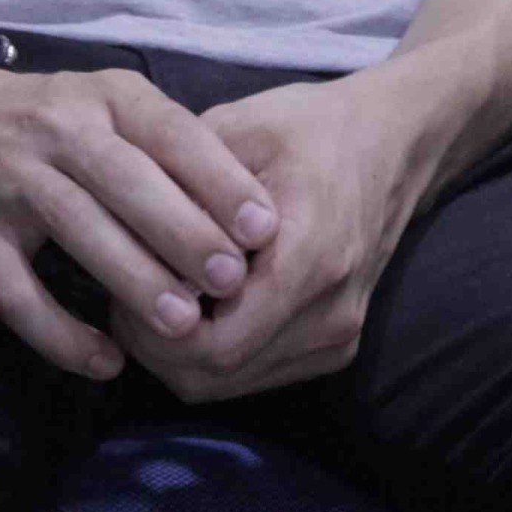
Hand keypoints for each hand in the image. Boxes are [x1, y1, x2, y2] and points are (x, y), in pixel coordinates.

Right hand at [0, 67, 280, 382]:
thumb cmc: (53, 119)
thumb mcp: (109, 105)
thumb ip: (168, 146)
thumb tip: (246, 212)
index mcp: (105, 97)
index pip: (169, 132)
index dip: (217, 179)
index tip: (261, 228)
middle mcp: (58, 131)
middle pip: (125, 181)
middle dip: (182, 232)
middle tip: (230, 281)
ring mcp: (11, 182)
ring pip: (77, 231)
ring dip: (132, 279)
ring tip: (183, 324)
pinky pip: (17, 292)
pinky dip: (60, 333)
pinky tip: (104, 361)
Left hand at [123, 71, 442, 405]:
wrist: (391, 144)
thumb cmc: (309, 128)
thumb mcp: (240, 128)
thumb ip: (186, 184)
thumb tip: (129, 237)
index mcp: (311, 259)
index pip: (215, 344)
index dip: (153, 328)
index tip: (121, 283)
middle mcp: (331, 314)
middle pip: (214, 375)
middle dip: (156, 344)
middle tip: (122, 293)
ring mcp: (338, 338)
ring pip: (228, 383)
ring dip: (179, 352)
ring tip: (153, 293)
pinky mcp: (335, 347)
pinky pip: (254, 374)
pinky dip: (212, 352)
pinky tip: (194, 303)